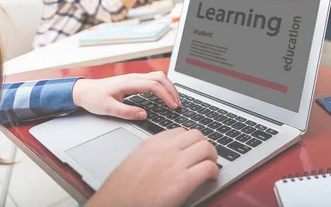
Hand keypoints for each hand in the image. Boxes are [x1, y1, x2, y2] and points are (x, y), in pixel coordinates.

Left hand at [72, 72, 179, 119]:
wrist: (84, 91)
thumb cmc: (94, 98)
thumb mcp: (108, 108)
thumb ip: (126, 112)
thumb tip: (144, 114)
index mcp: (129, 83)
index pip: (154, 86)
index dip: (166, 95)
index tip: (173, 106)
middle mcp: (134, 77)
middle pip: (160, 78)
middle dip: (172, 90)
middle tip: (178, 104)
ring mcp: (135, 77)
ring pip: (159, 76)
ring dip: (169, 86)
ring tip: (174, 99)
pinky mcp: (135, 80)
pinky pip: (154, 78)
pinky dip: (164, 85)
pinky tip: (165, 94)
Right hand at [86, 129, 218, 206]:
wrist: (116, 203)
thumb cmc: (121, 190)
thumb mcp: (134, 161)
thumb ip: (152, 154)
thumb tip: (166, 156)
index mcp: (152, 144)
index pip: (180, 131)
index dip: (190, 141)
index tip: (192, 149)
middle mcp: (166, 150)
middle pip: (196, 135)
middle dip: (204, 145)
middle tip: (205, 156)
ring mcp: (176, 164)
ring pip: (206, 147)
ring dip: (212, 156)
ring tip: (210, 165)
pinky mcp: (184, 181)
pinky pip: (208, 167)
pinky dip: (214, 172)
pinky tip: (211, 178)